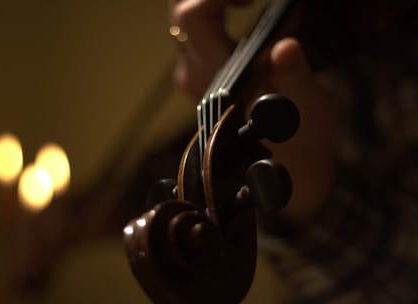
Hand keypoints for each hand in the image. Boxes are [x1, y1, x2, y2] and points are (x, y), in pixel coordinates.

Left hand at [170, 0, 338, 228]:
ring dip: (211, 2)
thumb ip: (292, 77)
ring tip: (247, 0)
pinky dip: (214, 12)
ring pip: (186, 22)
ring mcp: (197, 76)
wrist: (291, 165)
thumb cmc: (302, 139)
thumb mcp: (306, 107)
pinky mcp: (203, 76)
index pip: (193, 18)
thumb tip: (284, 47)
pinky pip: (196, 33)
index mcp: (217, 79)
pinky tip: (242, 10)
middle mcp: (197, 75)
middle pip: (182, 13)